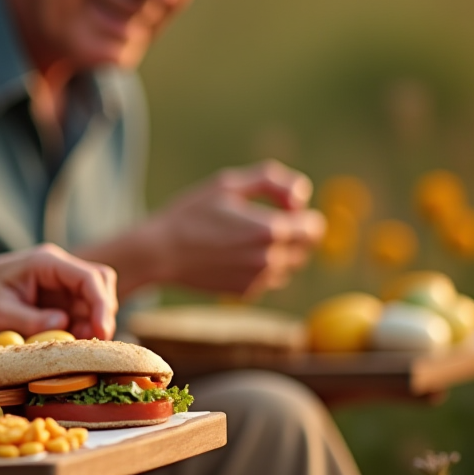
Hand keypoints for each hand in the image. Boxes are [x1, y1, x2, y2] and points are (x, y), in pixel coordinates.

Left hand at [0, 244, 116, 344]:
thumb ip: (29, 319)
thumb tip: (62, 325)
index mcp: (43, 262)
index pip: (88, 276)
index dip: (101, 303)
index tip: (101, 331)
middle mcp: (57, 268)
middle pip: (99, 284)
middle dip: (101, 313)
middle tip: (91, 342)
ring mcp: (59, 284)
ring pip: (94, 299)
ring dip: (91, 323)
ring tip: (73, 344)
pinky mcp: (58, 300)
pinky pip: (82, 312)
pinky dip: (82, 328)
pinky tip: (68, 342)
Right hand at [144, 160, 325, 297]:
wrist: (159, 253)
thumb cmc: (191, 214)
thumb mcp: (228, 184)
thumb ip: (272, 181)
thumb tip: (301, 196)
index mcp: (271, 229)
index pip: (314, 225)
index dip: (300, 213)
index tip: (278, 207)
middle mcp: (270, 259)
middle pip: (306, 247)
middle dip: (293, 233)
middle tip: (258, 222)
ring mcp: (259, 279)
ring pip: (289, 265)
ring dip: (277, 252)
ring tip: (240, 239)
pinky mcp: (247, 292)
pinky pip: (268, 279)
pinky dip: (258, 267)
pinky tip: (230, 256)